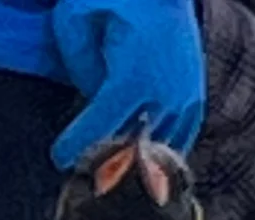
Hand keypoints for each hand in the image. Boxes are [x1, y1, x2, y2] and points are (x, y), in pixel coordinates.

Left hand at [49, 0, 205, 169]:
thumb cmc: (116, 0)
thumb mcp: (76, 18)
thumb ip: (77, 63)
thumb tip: (89, 99)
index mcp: (132, 78)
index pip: (97, 129)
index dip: (74, 148)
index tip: (59, 158)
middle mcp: (164, 94)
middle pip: (125, 148)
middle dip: (100, 161)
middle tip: (79, 168)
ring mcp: (185, 100)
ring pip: (152, 152)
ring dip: (128, 160)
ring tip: (105, 163)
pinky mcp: (195, 100)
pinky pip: (177, 142)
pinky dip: (157, 153)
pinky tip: (137, 157)